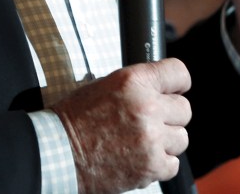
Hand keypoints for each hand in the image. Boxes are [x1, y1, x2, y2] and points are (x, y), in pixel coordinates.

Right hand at [51, 58, 190, 192]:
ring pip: (181, 138)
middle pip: (184, 110)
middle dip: (169, 117)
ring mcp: (151, 138)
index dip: (178, 84)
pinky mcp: (150, 166)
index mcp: (135, 81)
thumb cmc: (76, 119)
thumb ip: (139, 85)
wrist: (56, 153)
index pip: (179, 73)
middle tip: (150, 123)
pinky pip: (173, 164)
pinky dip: (159, 165)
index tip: (175, 90)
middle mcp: (147, 107)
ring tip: (141, 143)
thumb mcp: (105, 86)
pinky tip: (140, 159)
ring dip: (165, 142)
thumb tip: (163, 87)